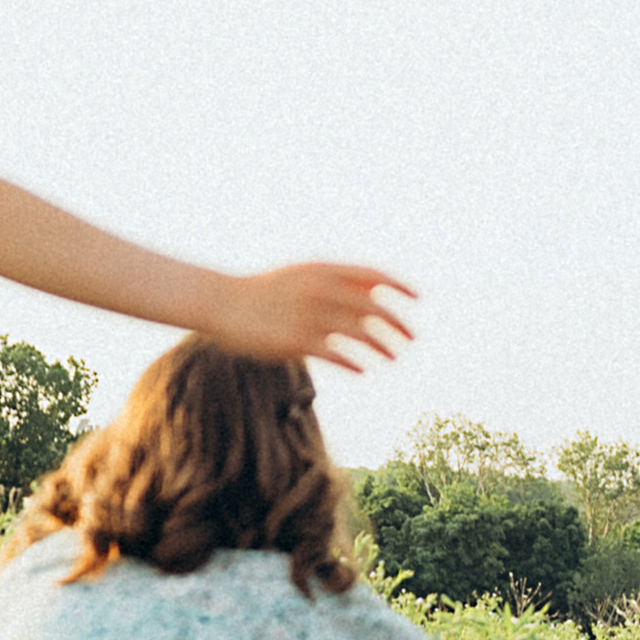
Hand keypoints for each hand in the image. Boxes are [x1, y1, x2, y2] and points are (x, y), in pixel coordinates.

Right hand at [214, 262, 417, 373]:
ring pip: (360, 334)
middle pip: (373, 308)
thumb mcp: (301, 276)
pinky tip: (363, 369)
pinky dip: (355, 363)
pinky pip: (337, 355)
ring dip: (382, 347)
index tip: (417, 298)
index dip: (399, 285)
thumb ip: (337, 281)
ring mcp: (309, 316)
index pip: (373, 275)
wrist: (222, 303)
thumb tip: (374, 293)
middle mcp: (320, 290)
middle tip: (411, 339)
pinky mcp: (296, 342)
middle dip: (397, 324)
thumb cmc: (264, 292)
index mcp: (322, 269)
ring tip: (393, 358)